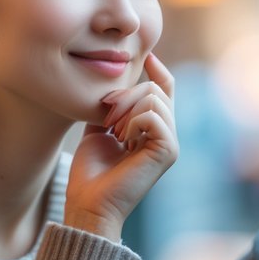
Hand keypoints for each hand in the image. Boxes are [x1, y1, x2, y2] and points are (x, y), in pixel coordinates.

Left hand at [65, 53, 177, 240]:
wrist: (88, 203)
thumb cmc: (90, 172)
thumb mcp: (98, 129)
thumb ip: (111, 107)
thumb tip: (117, 81)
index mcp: (154, 131)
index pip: (165, 90)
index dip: (158, 70)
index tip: (146, 56)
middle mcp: (167, 136)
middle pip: (156, 89)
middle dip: (125, 95)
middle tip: (106, 118)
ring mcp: (170, 145)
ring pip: (154, 98)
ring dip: (126, 109)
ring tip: (113, 131)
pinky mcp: (168, 151)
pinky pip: (153, 115)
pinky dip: (132, 121)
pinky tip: (122, 139)